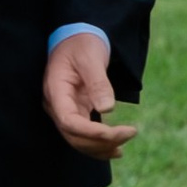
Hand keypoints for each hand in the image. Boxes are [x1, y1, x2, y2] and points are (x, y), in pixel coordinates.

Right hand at [43, 29, 135, 160]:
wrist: (76, 38)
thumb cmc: (82, 44)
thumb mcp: (92, 58)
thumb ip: (98, 83)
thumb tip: (107, 109)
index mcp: (55, 91)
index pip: (68, 121)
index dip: (90, 132)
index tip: (114, 133)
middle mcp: (56, 105)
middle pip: (73, 135)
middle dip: (101, 140)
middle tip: (130, 133)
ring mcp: (64, 110)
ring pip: (78, 140)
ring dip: (100, 147)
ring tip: (124, 146)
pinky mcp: (75, 112)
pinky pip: (83, 135)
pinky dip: (98, 144)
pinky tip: (116, 149)